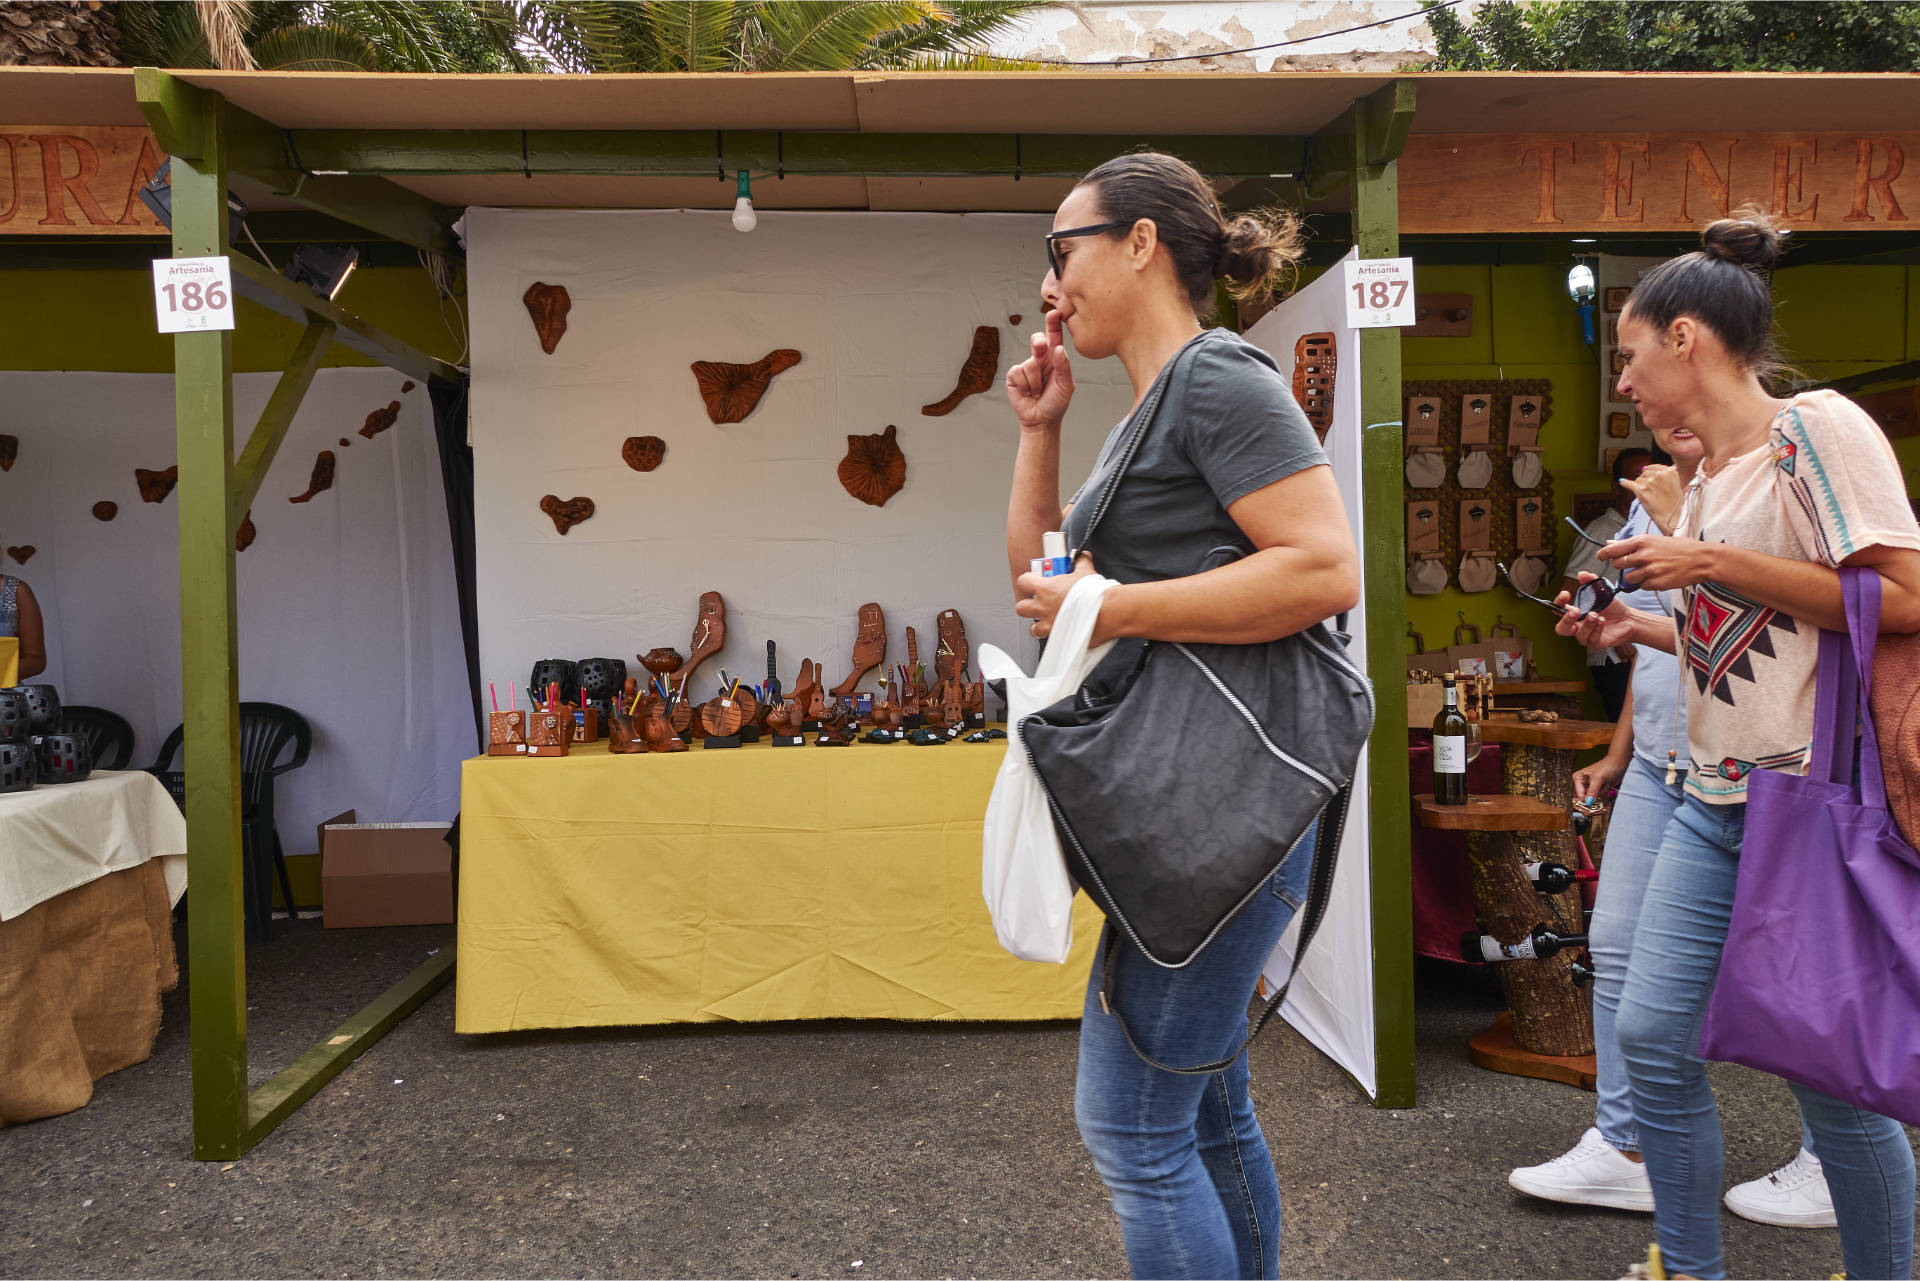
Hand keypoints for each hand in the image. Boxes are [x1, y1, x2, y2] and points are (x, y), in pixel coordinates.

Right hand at [1005, 310, 1074, 431]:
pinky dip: (1026, 385)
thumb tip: (1058, 348)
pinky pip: (1018, 372)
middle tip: (1040, 348)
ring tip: (1039, 391)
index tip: (1055, 312)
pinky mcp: (1014, 375)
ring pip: (1030, 363)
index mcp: (1055, 357)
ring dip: (1036, 381)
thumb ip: (1063, 366)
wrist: (1041, 420)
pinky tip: (1029, 393)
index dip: (1053, 323)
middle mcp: (1040, 358)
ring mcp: (1026, 366)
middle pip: (1037, 341)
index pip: (1054, 336)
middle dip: (1039, 343)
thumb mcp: (1066, 385)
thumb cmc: (1056, 402)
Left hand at [1014, 551, 1096, 639]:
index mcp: (1047, 589)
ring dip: (1038, 624)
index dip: (1027, 581)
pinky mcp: (1059, 637)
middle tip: (1038, 602)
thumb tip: (1082, 556)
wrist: (1109, 612)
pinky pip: (1049, 639)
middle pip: (1021, 607)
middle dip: (1027, 605)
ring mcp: (1049, 625)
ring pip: (1033, 628)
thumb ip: (1081, 562)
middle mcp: (1044, 608)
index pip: (1023, 582)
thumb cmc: (1096, 593)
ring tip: (1048, 619)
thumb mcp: (1086, 572)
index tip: (1034, 581)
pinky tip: (1061, 630)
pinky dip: (1053, 635)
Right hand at [1553, 575, 1641, 648]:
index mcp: (1575, 613)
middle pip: (1561, 629)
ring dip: (1587, 624)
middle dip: (1566, 620)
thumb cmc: (1612, 608)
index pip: (1559, 610)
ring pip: (1578, 635)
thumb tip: (1582, 574)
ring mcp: (1586, 636)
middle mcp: (1578, 626)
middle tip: (1576, 610)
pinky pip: (1591, 640)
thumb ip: (1591, 582)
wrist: (1629, 619)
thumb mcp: (1602, 591)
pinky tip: (1602, 621)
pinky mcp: (1596, 643)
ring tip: (1595, 614)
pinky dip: (1596, 629)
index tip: (1566, 594)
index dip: (1558, 603)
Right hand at [1573, 754, 1626, 802]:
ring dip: (1602, 794)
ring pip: (1595, 799)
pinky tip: (1607, 786)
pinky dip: (1606, 794)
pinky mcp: (1599, 790)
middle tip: (1601, 788)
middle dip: (1595, 796)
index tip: (1592, 803)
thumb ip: (1592, 791)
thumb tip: (1588, 802)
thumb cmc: (1608, 766)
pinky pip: (1600, 798)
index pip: (1578, 794)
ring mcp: (1592, 787)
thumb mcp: (1598, 778)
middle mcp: (1583, 784)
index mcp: (1578, 778)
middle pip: (1586, 798)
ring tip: (1605, 784)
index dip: (1585, 800)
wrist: (1619, 764)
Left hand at [1599, 534, 1716, 591]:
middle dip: (1623, 566)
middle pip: (1618, 565)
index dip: (1603, 555)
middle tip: (1637, 563)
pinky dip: (1647, 583)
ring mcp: (1649, 570)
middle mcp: (1643, 555)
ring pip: (1629, 578)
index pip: (1612, 550)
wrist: (1702, 559)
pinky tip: (1660, 576)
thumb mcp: (1654, 540)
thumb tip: (1609, 543)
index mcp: (1641, 541)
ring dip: (1636, 576)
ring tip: (1651, 570)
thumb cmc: (1679, 548)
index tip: (1601, 557)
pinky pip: (1642, 586)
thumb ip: (1631, 544)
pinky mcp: (1656, 583)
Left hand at [1621, 464, 1685, 533]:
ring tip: (1647, 494)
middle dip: (1645, 479)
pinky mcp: (1641, 490)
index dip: (1650, 470)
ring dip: (1640, 485)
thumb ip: (1666, 476)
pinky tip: (1622, 481)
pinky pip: (1629, 484)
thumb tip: (1648, 469)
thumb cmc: (1674, 504)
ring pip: (1639, 480)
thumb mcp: (1676, 485)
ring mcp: (1649, 482)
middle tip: (1648, 489)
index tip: (1646, 470)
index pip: (1655, 467)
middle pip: (1646, 473)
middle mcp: (1659, 475)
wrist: (1672, 517)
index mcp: (1670, 472)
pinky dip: (1625, 483)